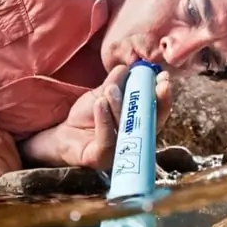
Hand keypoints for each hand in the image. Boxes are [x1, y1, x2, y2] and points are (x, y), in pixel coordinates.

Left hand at [57, 64, 172, 169]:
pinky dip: (104, 119)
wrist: (63, 134)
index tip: (164, 77)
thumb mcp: (102, 93)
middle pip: (151, 124)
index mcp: (139, 124)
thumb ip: (115, 82)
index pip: (156, 111)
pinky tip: (100, 103)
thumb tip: (126, 67)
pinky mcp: (100, 159)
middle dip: (155, 102)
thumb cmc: (87, 116)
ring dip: (119, 106)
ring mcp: (118, 152)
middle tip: (155, 83)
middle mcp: (134, 141)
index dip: (163, 96)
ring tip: (110, 89)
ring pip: (126, 129)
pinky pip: (107, 139)